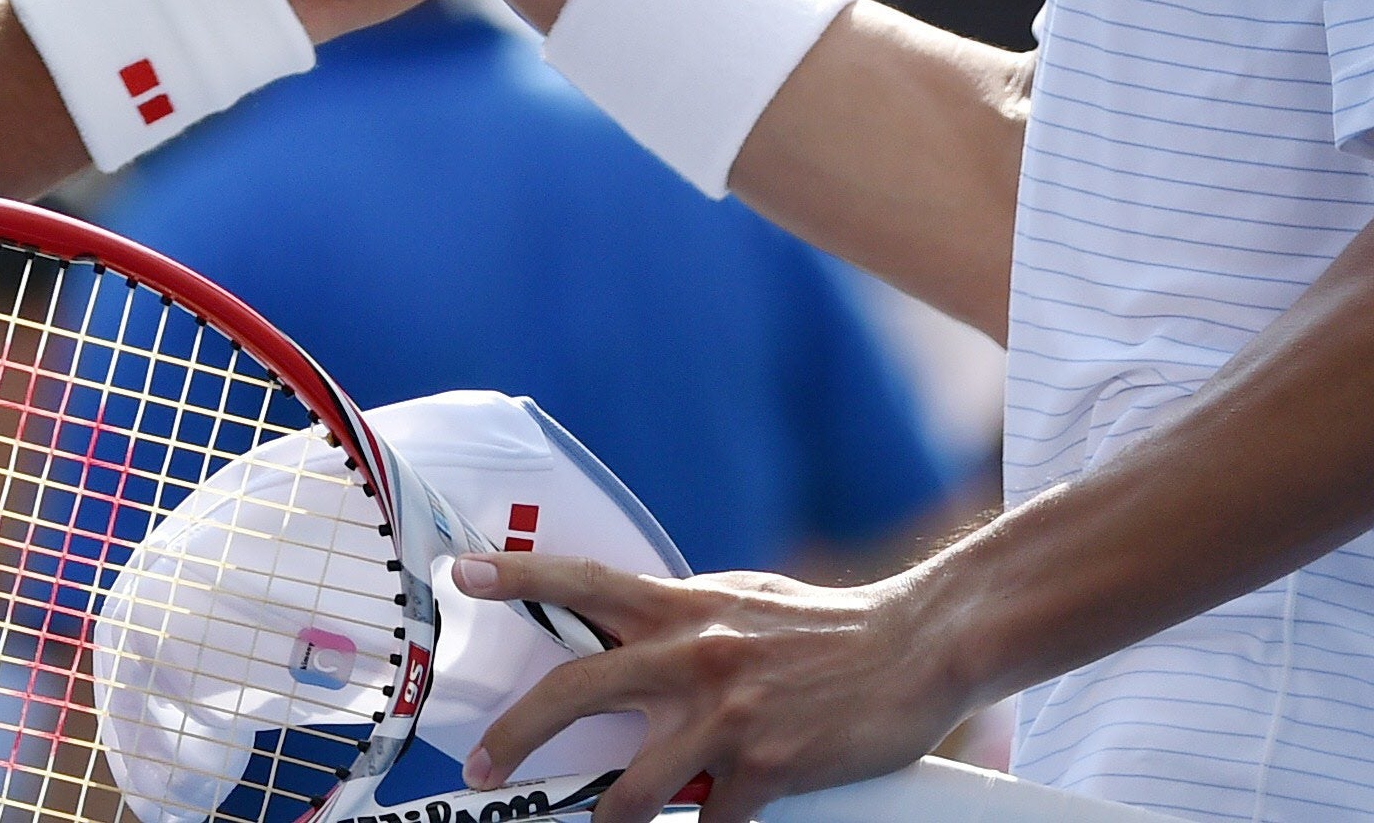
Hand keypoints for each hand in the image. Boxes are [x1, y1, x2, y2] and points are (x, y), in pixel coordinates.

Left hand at [452, 550, 973, 822]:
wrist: (914, 647)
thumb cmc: (824, 629)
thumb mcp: (740, 604)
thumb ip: (681, 623)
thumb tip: (630, 645)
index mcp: (681, 605)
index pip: (583, 580)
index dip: (517, 576)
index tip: (460, 577)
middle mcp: (691, 653)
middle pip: (575, 691)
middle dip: (516, 734)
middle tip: (482, 766)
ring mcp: (726, 714)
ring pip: (632, 788)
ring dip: (606, 821)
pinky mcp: (767, 767)